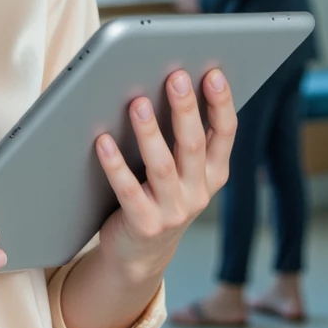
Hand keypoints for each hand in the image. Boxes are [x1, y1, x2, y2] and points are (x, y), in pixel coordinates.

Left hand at [93, 69, 236, 280]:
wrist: (140, 254)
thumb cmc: (158, 196)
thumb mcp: (182, 171)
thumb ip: (182, 138)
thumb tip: (171, 86)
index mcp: (213, 174)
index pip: (224, 133)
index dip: (221, 103)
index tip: (214, 73)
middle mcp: (198, 192)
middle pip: (192, 144)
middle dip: (185, 109)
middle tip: (176, 77)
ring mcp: (173, 211)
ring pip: (162, 166)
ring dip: (150, 133)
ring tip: (137, 103)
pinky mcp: (144, 224)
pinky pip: (128, 190)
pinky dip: (115, 165)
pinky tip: (102, 142)